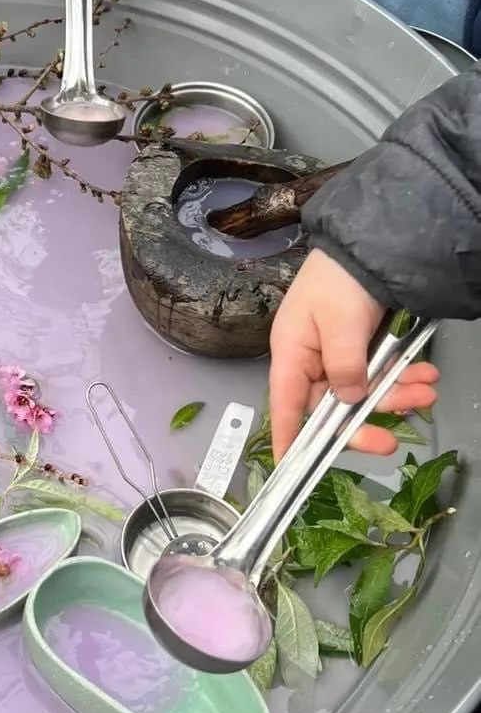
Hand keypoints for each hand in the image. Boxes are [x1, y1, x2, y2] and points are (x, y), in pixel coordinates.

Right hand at [268, 249, 439, 460]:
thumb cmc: (338, 279)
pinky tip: (424, 373)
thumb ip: (345, 364)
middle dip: (363, 424)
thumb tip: (349, 399)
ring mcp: (336, 356)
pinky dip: (402, 377)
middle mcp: (310, 361)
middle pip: (330, 409)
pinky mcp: (360, 349)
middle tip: (392, 441)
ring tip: (426, 390)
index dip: (287, 439)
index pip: (285, 406)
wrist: (369, 243)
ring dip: (395, 396)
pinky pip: (379, 374)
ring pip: (362, 394)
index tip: (290, 468)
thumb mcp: (339, 321)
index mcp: (291, 354)